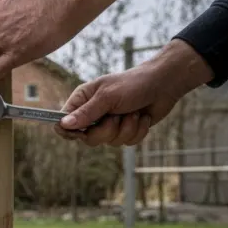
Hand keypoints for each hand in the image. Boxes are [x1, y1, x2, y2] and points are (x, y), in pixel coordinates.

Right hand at [55, 40, 213, 146]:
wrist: (164, 84)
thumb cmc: (134, 84)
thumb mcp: (107, 96)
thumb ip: (86, 112)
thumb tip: (63, 125)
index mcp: (83, 101)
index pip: (63, 122)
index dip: (69, 131)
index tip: (81, 132)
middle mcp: (94, 114)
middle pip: (88, 138)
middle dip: (107, 130)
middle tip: (116, 117)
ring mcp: (110, 123)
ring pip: (109, 142)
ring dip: (126, 128)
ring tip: (134, 112)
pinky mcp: (126, 130)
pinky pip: (126, 142)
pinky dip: (137, 131)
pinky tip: (142, 117)